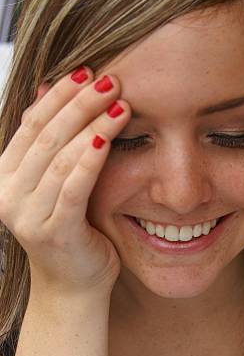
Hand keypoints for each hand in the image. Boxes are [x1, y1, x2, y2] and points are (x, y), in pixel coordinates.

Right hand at [0, 67, 131, 294]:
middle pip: (46, 135)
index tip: (88, 70)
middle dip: (80, 103)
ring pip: (60, 157)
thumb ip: (50, 144)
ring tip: (120, 104)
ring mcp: (28, 214)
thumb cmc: (71, 230)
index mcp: (4, 176)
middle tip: (111, 80)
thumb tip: (47, 88)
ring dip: (92, 125)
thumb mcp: (55, 183)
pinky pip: (73, 187)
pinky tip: (107, 139)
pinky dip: (90, 160)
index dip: (60, 94)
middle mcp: (8, 193)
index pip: (32, 123)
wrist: (73, 285)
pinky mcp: (54, 231)